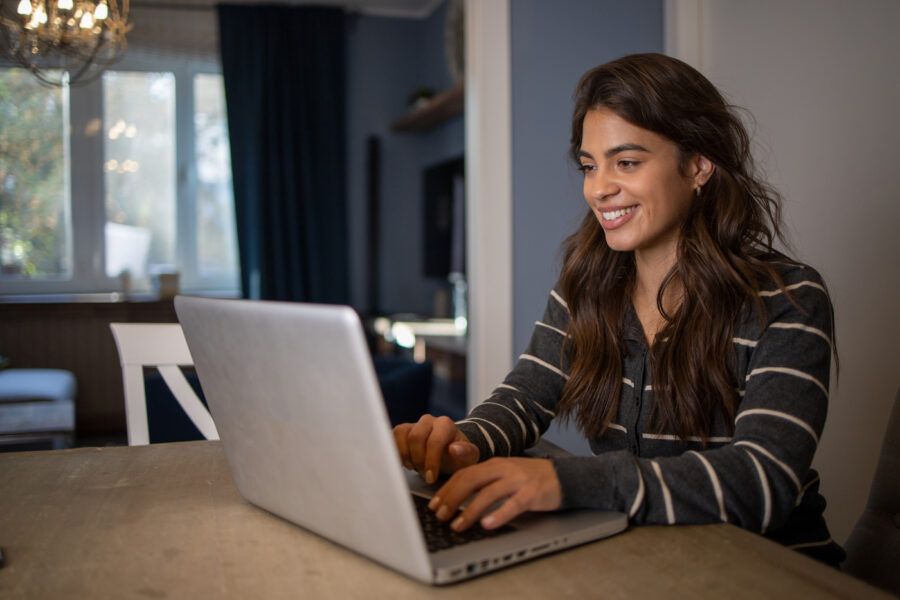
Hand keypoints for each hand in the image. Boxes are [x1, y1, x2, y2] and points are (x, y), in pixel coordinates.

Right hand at [392, 414, 479, 483]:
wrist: (450, 453)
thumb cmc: (459, 456)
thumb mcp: (468, 458)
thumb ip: (466, 453)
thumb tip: (454, 449)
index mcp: (445, 424)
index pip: (434, 441)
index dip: (431, 461)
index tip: (430, 478)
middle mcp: (428, 420)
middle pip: (415, 437)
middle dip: (418, 460)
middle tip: (423, 474)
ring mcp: (414, 424)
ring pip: (401, 435)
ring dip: (406, 456)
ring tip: (414, 467)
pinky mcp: (402, 430)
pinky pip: (392, 437)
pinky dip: (396, 452)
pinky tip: (405, 463)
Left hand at [428, 457, 561, 531]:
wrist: (564, 476)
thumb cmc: (530, 479)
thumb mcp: (505, 474)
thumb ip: (485, 481)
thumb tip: (457, 498)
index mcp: (493, 464)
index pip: (464, 473)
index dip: (447, 489)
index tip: (434, 504)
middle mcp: (503, 468)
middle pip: (471, 479)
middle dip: (452, 498)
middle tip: (440, 515)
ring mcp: (518, 480)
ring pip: (488, 493)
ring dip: (469, 510)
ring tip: (457, 525)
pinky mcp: (532, 493)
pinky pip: (512, 504)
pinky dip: (498, 515)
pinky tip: (487, 525)